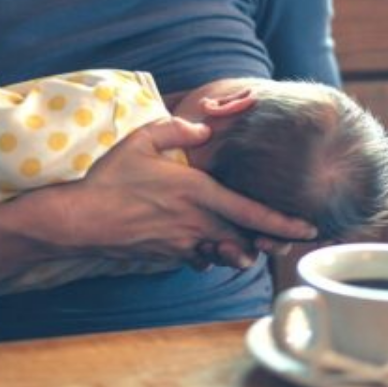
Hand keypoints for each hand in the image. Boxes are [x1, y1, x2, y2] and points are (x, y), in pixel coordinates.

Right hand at [35, 117, 316, 267]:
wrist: (79, 219)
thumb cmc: (110, 177)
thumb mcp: (142, 139)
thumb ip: (178, 129)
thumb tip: (204, 128)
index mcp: (197, 192)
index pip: (251, 211)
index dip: (283, 222)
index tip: (307, 227)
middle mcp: (195, 222)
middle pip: (245, 238)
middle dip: (267, 241)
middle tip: (283, 241)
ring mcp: (182, 243)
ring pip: (225, 253)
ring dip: (238, 250)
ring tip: (247, 246)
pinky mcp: (167, 255)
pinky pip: (199, 258)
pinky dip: (209, 254)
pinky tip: (205, 244)